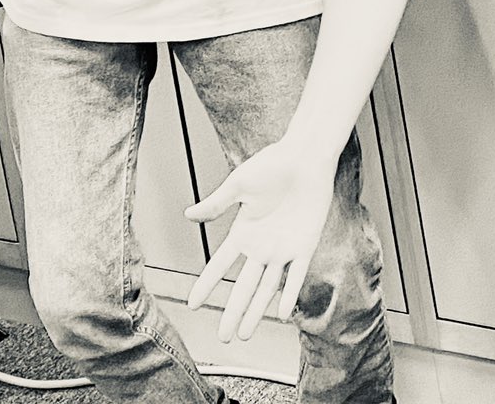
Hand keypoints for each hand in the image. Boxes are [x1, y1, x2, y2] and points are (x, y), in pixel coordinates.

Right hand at [185, 137, 334, 342]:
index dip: (207, 284)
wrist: (306, 156)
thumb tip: (188, 216)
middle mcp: (261, 246)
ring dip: (256, 312)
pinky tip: (282, 314)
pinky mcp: (305, 245)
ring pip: (267, 288)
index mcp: (243, 232)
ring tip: (245, 335)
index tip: (193, 304)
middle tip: (223, 338)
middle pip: (243, 286)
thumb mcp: (239, 185)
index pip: (219, 265)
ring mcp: (283, 248)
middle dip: (233, 312)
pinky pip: (296, 276)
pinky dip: (289, 294)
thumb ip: (216, 204)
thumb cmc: (272, 164)